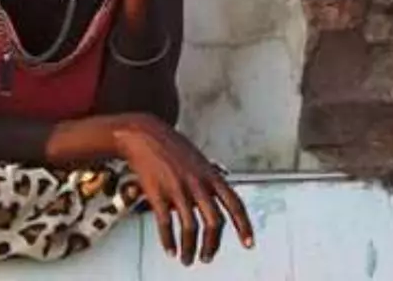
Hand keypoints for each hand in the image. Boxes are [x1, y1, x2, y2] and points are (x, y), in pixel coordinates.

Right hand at [109, 113, 253, 265]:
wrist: (145, 134)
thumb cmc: (172, 146)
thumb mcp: (199, 160)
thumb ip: (210, 180)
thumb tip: (219, 201)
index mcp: (211, 175)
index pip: (234, 204)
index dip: (244, 226)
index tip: (248, 243)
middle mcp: (198, 183)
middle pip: (214, 222)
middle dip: (212, 245)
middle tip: (207, 257)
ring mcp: (178, 188)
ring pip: (191, 227)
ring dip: (191, 249)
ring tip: (188, 259)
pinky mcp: (158, 193)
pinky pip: (166, 224)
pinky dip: (169, 242)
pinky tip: (170, 250)